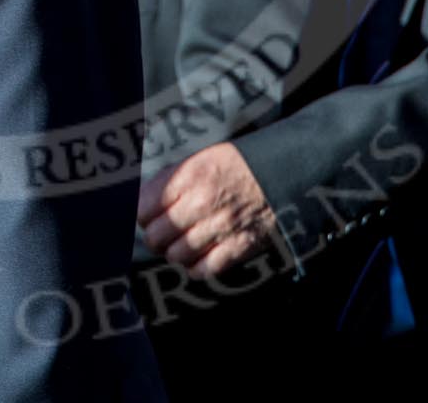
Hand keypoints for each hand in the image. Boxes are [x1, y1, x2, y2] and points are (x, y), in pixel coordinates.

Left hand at [138, 143, 279, 277]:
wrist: (285, 171)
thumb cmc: (240, 164)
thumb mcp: (202, 158)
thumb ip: (172, 179)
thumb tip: (142, 200)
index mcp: (190, 176)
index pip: (143, 207)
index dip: (142, 215)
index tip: (147, 216)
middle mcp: (202, 201)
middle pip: (156, 236)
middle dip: (155, 237)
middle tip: (162, 234)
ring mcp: (221, 226)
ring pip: (177, 255)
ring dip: (175, 253)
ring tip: (182, 245)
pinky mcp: (240, 246)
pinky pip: (204, 269)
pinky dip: (197, 268)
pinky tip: (199, 257)